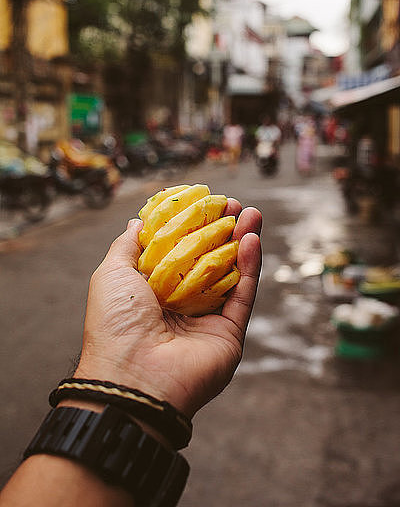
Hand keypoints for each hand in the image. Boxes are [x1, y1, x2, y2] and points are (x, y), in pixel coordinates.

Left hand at [76, 201, 261, 418]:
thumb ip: (127, 247)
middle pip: (211, 259)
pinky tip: (252, 239)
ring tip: (251, 213)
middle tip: (234, 204)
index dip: (195, 225)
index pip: (182, 251)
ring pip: (232, 274)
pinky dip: (250, 267)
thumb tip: (137, 222)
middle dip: (224, 229)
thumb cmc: (115, 323)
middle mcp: (183, 304)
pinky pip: (243, 295)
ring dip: (243, 242)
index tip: (206, 201)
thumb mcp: (111, 274)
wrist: (132, 375)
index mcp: (155, 291)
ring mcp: (208, 319)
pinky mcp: (229, 333)